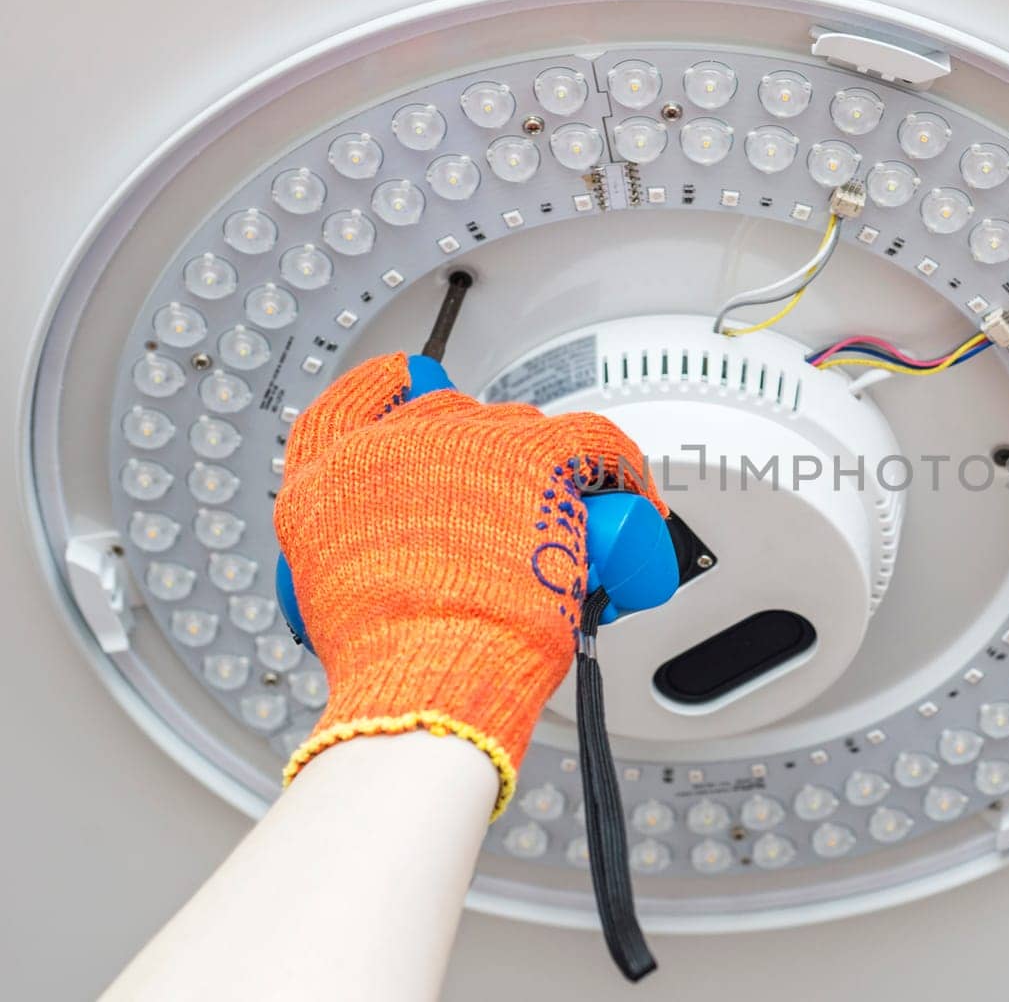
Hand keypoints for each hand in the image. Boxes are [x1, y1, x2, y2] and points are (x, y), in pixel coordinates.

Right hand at [274, 353, 662, 817]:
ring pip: (519, 425)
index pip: (355, 405)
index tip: (407, 381)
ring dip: (546, 462)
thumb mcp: (335, 601)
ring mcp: (464, 444)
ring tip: (564, 515)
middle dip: (483, 452)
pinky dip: (620, 464)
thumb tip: (414, 572)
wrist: (429, 671)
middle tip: (509, 500)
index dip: (387, 389)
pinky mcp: (532, 456)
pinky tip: (635, 495)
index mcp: (329, 477)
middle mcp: (392, 445)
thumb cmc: (393, 658)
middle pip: (450, 416)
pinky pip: (592, 438)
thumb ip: (367, 564)